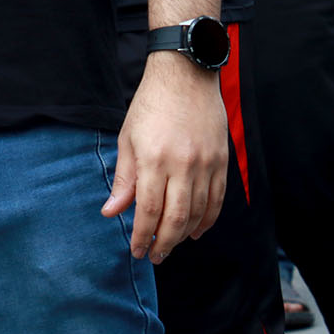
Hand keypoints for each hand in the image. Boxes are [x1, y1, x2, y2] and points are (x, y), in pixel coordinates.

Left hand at [103, 53, 227, 262]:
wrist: (185, 76)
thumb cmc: (150, 106)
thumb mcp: (127, 138)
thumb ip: (124, 178)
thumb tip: (111, 212)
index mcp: (154, 159)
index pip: (149, 210)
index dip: (142, 235)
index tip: (136, 250)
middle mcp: (183, 164)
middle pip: (176, 218)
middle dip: (163, 243)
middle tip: (154, 257)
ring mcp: (206, 164)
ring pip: (198, 213)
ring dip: (184, 235)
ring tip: (171, 245)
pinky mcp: (222, 161)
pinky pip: (217, 200)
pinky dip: (207, 220)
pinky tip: (195, 231)